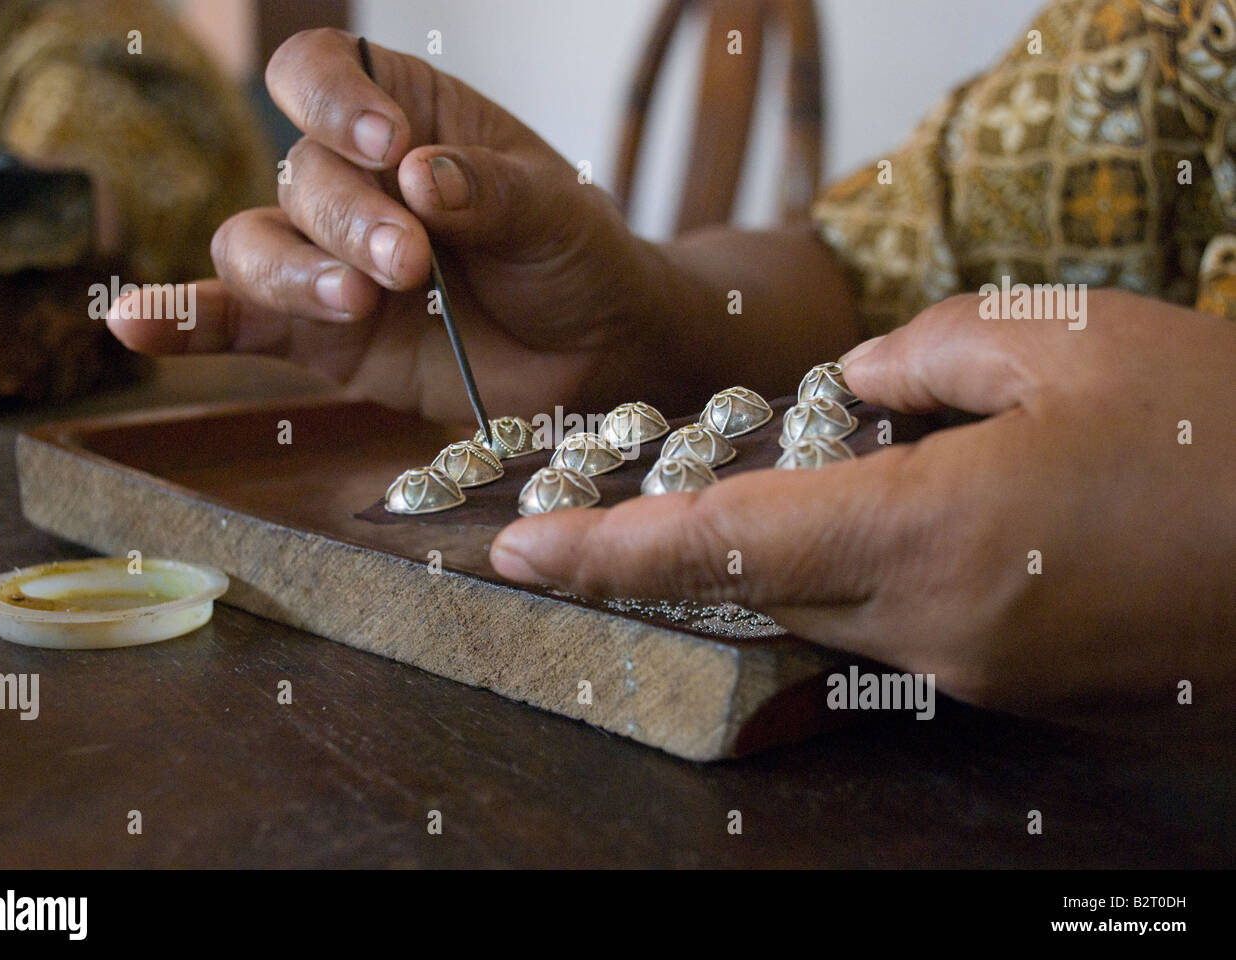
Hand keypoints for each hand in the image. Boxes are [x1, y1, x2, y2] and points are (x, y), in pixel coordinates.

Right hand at [106, 30, 656, 419]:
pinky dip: (187, 323)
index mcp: (403, 117)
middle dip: (348, 219)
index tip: (389, 145)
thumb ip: (492, 193)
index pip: (324, 75)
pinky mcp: (317, 335)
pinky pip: (237, 322)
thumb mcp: (556, 213)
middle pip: (297, 174)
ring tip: (358, 303)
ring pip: (256, 246)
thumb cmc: (573, 258)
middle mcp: (351, 182)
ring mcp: (327, 261)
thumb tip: (420, 177)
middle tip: (412, 262)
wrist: (593, 351)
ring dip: (295, 272)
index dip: (339, 101)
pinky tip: (136, 325)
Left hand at [491, 290, 1235, 733]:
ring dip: (795, 543)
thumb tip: (852, 389)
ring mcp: (969, 668)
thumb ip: (919, 357)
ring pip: (821, 604)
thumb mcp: (1060, 338)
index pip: (720, 546)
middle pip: (756, 581)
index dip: (604, 552)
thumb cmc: (1215, 429)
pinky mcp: (1005, 684)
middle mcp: (931, 624)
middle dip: (688, 540)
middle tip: (643, 494)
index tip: (516, 551)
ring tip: (846, 474)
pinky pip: (890, 622)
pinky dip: (866, 567)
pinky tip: (921, 510)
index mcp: (927, 535)